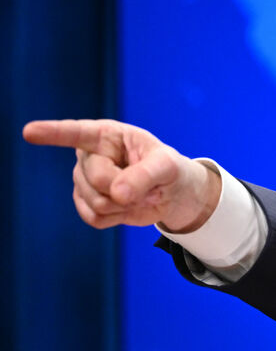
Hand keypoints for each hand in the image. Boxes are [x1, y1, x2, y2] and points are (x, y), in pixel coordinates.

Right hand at [22, 119, 220, 231]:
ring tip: (138, 194)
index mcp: (107, 135)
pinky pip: (94, 218)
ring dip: (124, 205)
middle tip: (148, 184)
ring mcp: (84, 180)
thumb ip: (144, 176)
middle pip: (96, 179)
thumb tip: (116, 194)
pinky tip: (126, 207)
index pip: (76, 133)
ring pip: (95, 202)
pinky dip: (117, 218)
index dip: (53, 133)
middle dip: (126, 188)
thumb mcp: (167, 167)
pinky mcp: (86, 203)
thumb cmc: (169, 170)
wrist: (171, 194)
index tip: (29, 132)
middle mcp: (89, 155)